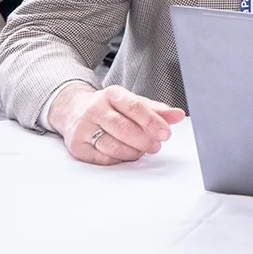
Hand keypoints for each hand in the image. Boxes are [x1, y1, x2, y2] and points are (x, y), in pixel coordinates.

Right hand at [49, 82, 185, 164]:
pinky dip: (118, 159)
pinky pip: (102, 158)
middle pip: (124, 128)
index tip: (166, 133)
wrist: (74, 110)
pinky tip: (125, 154)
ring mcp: (83, 127)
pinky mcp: (76, 145)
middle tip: (156, 146)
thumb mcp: (134, 103)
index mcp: (113, 94)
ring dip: (132, 152)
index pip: (135, 108)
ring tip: (142, 151)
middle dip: (144, 140)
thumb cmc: (111, 108)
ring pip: (112, 145)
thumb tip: (179, 115)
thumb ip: (157, 110)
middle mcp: (95, 108)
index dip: (153, 122)